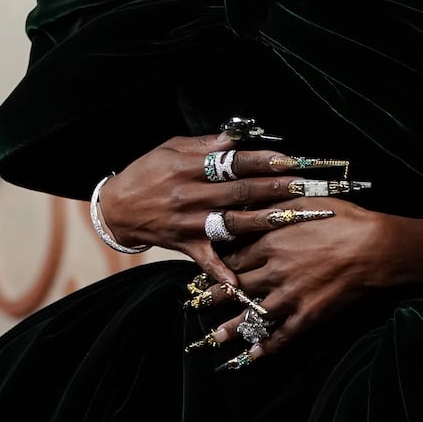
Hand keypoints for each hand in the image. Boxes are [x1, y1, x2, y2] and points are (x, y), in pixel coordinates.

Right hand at [97, 130, 313, 284]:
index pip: (232, 162)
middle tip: (306, 186)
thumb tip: (235, 138)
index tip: (289, 160)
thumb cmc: (145, 173)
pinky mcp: (186, 245)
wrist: (117, 208)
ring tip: (294, 218)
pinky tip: (242, 283)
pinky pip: (207, 261)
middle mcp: (190, 196)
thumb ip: (204, 146)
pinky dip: (223, 273)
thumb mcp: (170, 149)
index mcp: (187, 168)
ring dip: (265, 221)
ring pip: (232, 223)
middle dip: (275, 188)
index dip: (262, 161)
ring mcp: (189, 223)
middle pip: (240, 192)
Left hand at [207, 197, 396, 359]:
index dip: (218, 266)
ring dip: (232, 328)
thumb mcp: (302, 200)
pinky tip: (254, 355)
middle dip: (214, 297)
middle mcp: (275, 271)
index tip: (204, 271)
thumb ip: (274, 203)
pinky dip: (268, 346)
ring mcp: (291, 295)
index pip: (235, 258)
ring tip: (214, 338)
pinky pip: (284, 334)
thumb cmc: (341, 218)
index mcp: (270, 242)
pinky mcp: (309, 314)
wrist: (374, 247)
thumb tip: (252, 199)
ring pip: (253, 315)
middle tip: (195, 304)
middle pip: (237, 288)